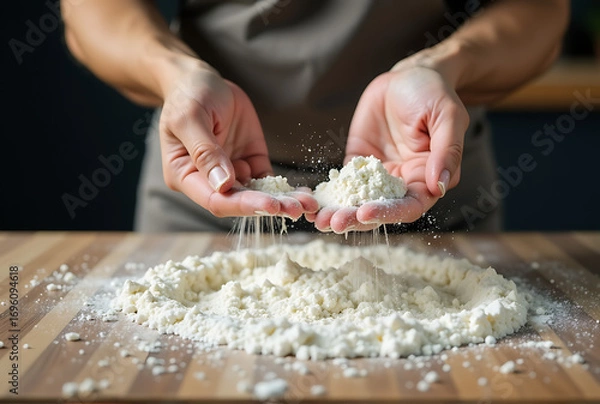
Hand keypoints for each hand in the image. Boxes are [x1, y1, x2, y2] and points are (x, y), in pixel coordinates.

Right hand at [158, 57, 316, 217]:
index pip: (215, 200)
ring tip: (307, 204)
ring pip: (257, 194)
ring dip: (282, 201)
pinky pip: (269, 181)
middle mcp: (209, 180)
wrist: (203, 80)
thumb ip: (205, 151)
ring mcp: (232, 172)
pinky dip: (286, 189)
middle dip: (269, 206)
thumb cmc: (188, 95)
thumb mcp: (190, 118)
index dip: (243, 205)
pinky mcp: (250, 161)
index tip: (269, 205)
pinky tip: (304, 195)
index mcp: (185, 175)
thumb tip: (223, 184)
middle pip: (240, 201)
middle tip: (296, 209)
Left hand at [308, 66, 468, 232]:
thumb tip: (440, 185)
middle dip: (355, 218)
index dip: (388, 213)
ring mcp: (377, 177)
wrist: (407, 77)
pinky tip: (309, 202)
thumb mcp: (446, 117)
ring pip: (357, 201)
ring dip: (339, 212)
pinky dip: (327, 195)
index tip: (365, 213)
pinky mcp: (356, 165)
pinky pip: (341, 183)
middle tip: (333, 223)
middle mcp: (402, 184)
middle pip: (379, 210)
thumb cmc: (433, 94)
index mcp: (427, 179)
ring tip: (318, 219)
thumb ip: (446, 152)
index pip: (409, 206)